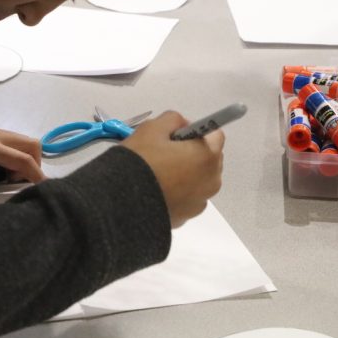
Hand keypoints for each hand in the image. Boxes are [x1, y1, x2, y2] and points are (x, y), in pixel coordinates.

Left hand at [0, 116, 45, 208]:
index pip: (22, 159)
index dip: (35, 174)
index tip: (42, 189)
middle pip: (32, 146)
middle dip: (34, 166)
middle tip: (17, 183)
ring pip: (25, 142)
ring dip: (25, 160)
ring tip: (7, 178)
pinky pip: (15, 143)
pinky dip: (16, 156)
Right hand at [121, 111, 224, 228]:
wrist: (122, 203)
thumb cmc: (141, 162)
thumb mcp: (153, 128)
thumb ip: (174, 120)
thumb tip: (182, 125)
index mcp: (208, 156)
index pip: (215, 134)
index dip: (196, 130)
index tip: (177, 134)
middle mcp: (211, 181)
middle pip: (209, 158)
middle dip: (192, 152)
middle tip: (165, 151)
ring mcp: (200, 202)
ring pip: (199, 179)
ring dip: (186, 173)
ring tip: (159, 172)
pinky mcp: (186, 217)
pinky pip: (188, 197)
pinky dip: (178, 191)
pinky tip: (157, 188)